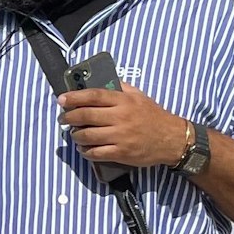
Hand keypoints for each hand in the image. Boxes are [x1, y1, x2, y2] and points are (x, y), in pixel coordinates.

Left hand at [60, 85, 193, 169]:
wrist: (172, 139)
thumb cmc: (154, 116)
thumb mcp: (139, 96)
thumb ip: (121, 88)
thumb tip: (101, 81)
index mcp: (124, 101)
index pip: (94, 96)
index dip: (74, 97)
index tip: (61, 99)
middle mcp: (120, 117)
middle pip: (86, 115)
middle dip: (69, 117)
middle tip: (63, 119)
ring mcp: (120, 136)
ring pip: (87, 135)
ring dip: (75, 135)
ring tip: (73, 134)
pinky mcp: (121, 153)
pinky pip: (95, 153)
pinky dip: (85, 151)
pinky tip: (83, 148)